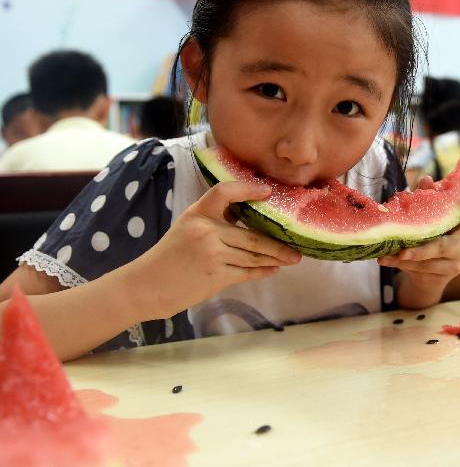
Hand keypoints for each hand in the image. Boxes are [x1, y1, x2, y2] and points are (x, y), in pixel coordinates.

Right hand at [124, 181, 301, 318]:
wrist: (146, 286)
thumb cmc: (170, 256)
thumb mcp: (187, 228)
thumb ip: (214, 220)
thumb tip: (251, 218)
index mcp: (197, 214)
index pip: (224, 192)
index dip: (247, 189)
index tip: (267, 191)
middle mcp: (206, 231)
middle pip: (252, 236)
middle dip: (278, 244)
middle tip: (297, 246)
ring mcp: (212, 254)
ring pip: (254, 256)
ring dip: (276, 259)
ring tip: (291, 258)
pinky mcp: (216, 276)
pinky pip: (247, 272)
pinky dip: (262, 271)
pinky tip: (272, 269)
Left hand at [378, 188, 459, 306]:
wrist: (430, 275)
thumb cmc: (429, 238)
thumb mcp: (428, 218)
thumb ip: (428, 198)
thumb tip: (426, 179)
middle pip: (444, 246)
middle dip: (421, 250)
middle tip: (403, 252)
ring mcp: (456, 263)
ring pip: (428, 262)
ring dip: (404, 259)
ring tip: (384, 256)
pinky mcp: (445, 277)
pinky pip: (420, 270)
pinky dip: (401, 265)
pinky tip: (386, 260)